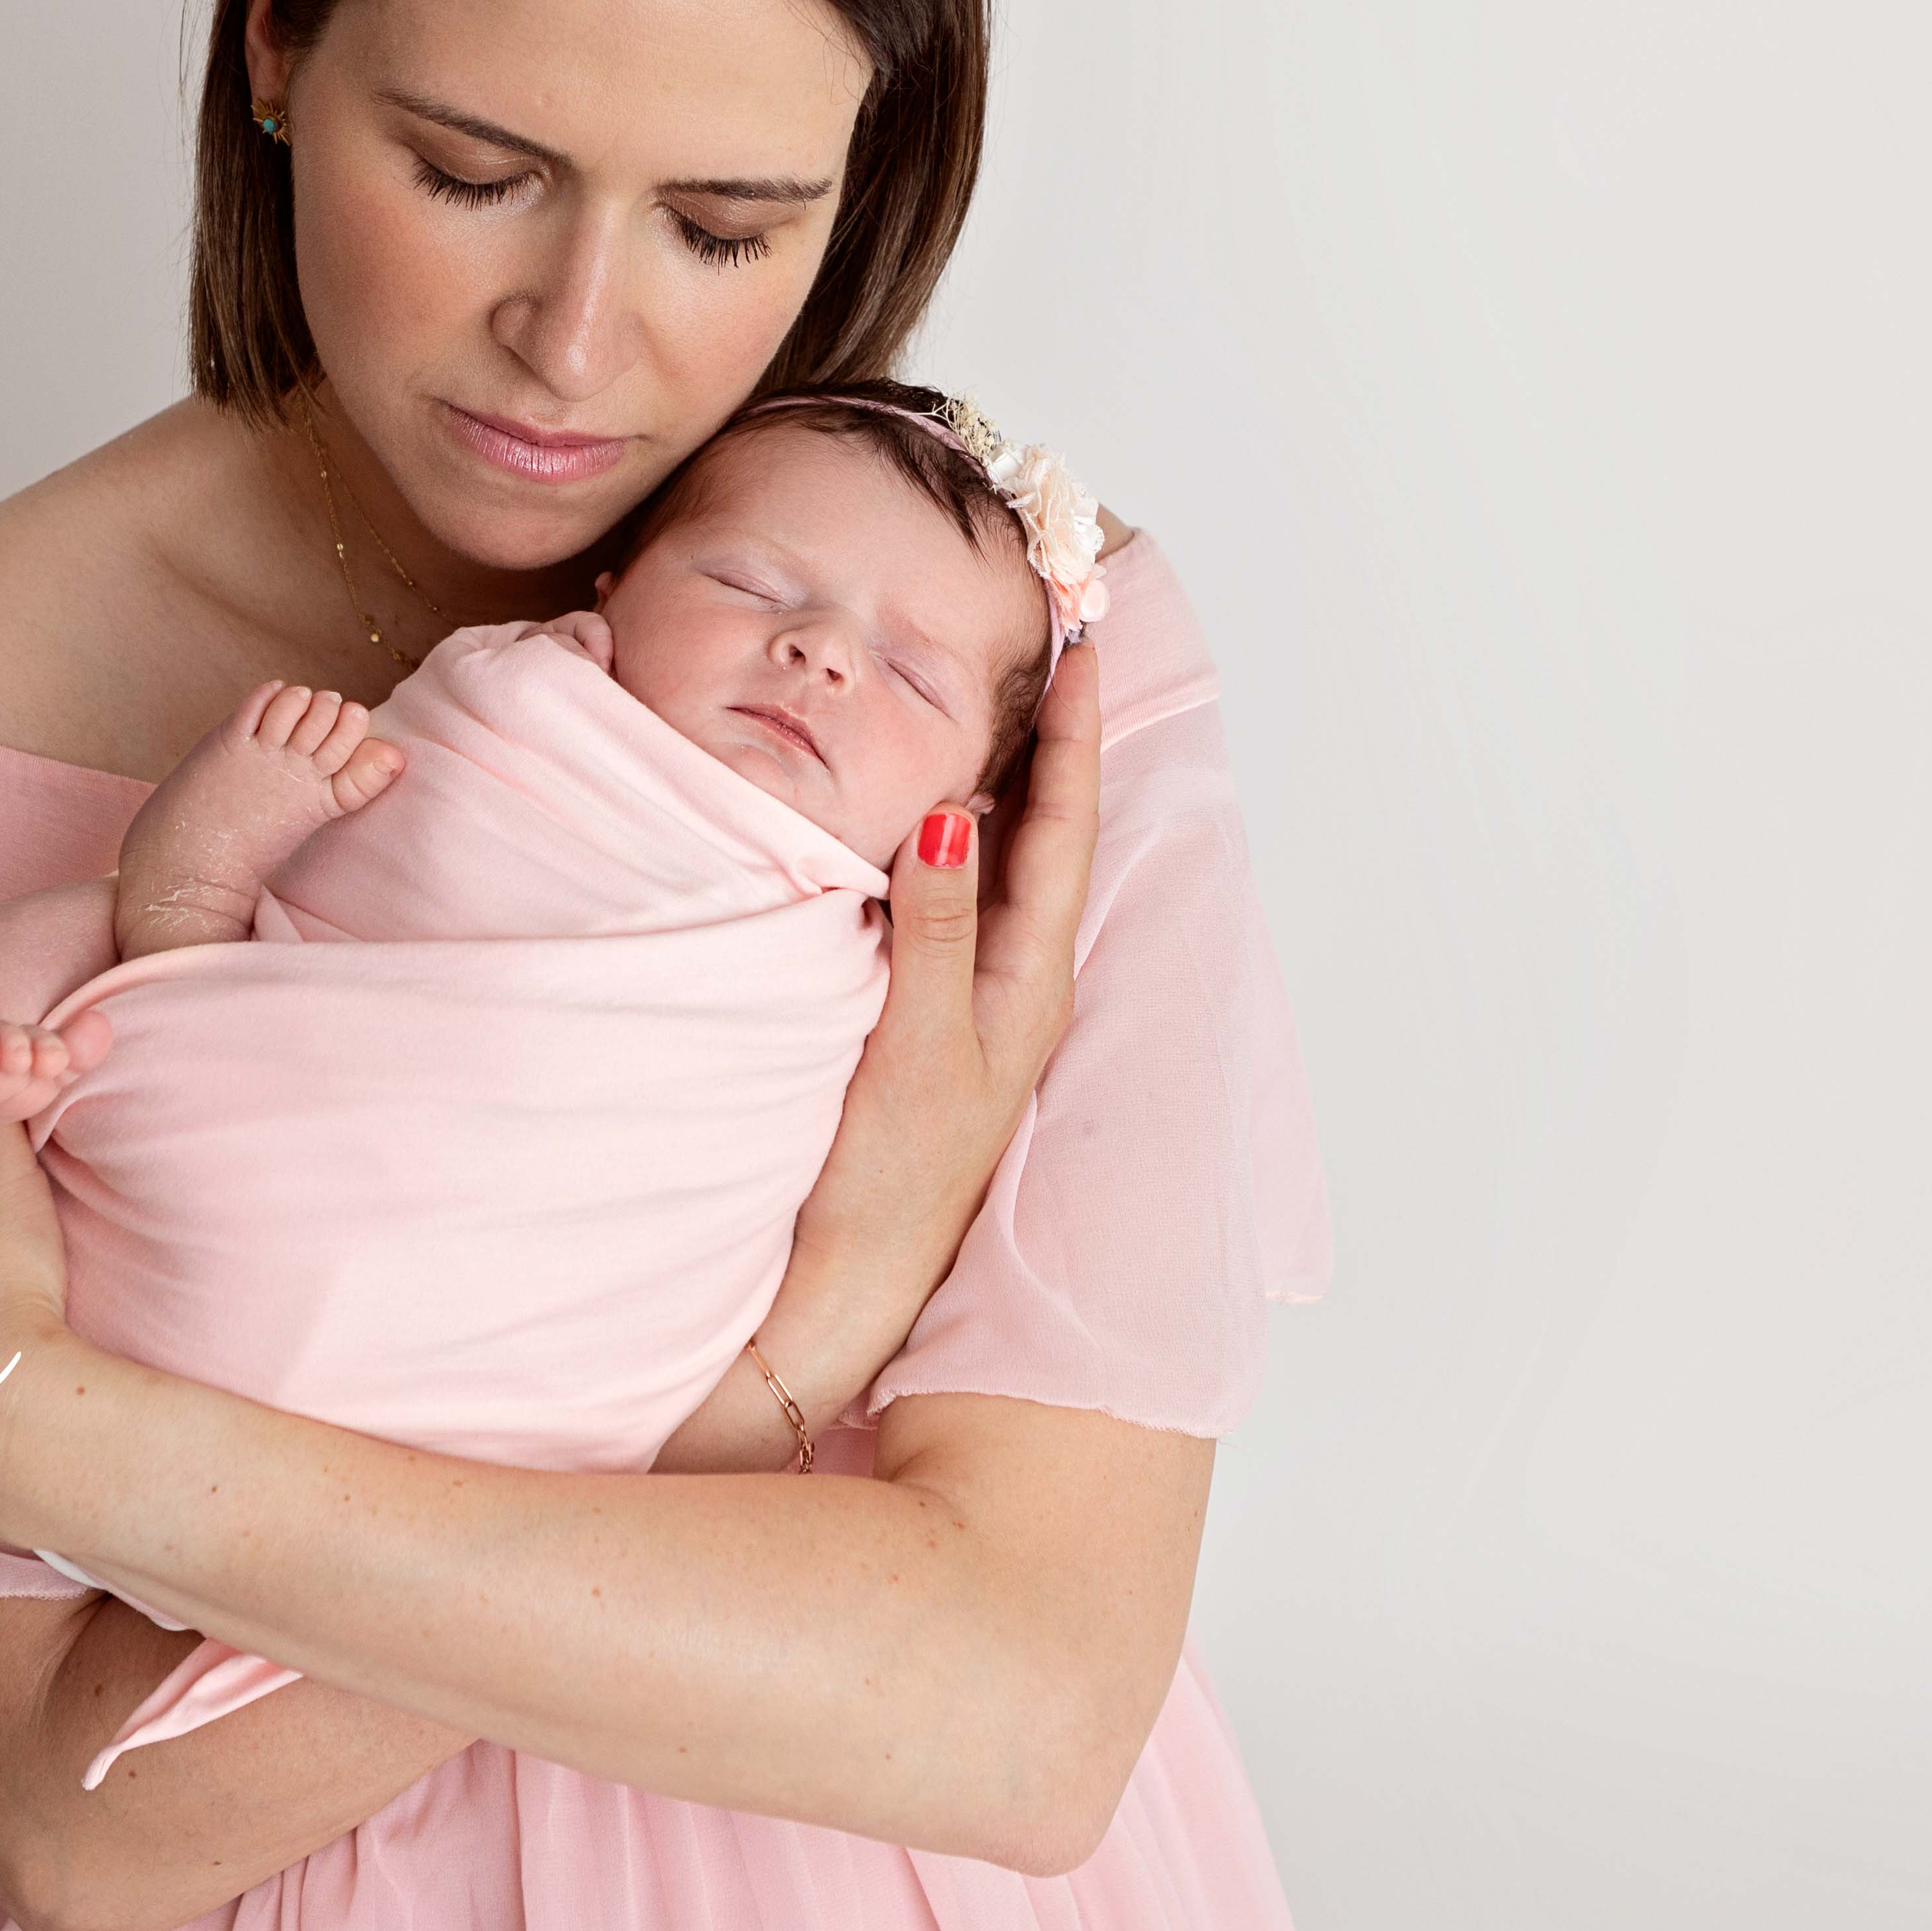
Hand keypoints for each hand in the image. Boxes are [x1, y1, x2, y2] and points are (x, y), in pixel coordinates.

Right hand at [798, 638, 1104, 1297]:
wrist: (847, 1286)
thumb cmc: (887, 1180)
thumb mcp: (915, 1046)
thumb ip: (934, 926)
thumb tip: (957, 808)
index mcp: (1028, 978)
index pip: (1065, 826)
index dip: (1075, 733)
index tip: (1084, 645)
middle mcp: (1013, 978)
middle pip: (1045, 830)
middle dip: (1047, 735)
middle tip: (1043, 644)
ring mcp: (972, 997)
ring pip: (1000, 860)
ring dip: (1000, 777)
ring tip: (991, 696)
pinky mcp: (926, 1014)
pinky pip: (952, 895)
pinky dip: (946, 832)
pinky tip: (919, 808)